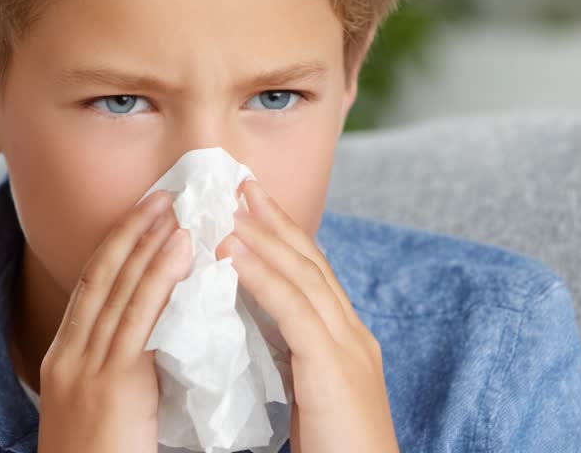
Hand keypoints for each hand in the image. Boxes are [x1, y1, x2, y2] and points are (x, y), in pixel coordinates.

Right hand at [36, 190, 192, 452]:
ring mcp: (84, 368)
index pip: (93, 289)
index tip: (147, 214)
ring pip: (119, 287)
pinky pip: (139, 318)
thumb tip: (164, 348)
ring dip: (151, 239)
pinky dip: (160, 276)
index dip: (119, 247)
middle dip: (133, 229)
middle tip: (166, 192)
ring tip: (180, 204)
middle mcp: (69, 357)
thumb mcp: (110, 416)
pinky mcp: (110, 384)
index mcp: (67, 364)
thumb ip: (130, 377)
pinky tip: (183, 249)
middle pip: (101, 275)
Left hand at [216, 179, 399, 452]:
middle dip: (274, 219)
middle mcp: (353, 336)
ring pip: (303, 276)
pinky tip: (233, 254)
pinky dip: (261, 276)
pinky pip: (293, 310)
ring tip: (228, 206)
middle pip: (311, 262)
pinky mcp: (333, 368)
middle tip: (240, 182)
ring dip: (262, 236)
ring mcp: (348, 349)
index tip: (250, 205)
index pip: (313, 276)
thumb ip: (288, 360)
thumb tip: (251, 333)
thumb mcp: (307, 398)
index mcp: (346, 344)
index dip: (283, 236)